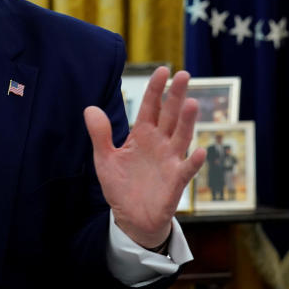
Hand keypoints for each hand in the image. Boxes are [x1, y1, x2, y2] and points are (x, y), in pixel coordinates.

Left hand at [84, 67, 205, 248]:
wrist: (131, 217)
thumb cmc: (121, 185)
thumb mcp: (104, 158)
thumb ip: (100, 134)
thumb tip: (90, 108)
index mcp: (142, 135)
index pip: (151, 107)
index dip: (156, 89)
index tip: (163, 70)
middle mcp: (160, 144)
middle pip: (170, 116)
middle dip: (176, 96)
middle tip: (184, 74)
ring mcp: (170, 160)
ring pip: (181, 137)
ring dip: (187, 122)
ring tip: (191, 103)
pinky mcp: (175, 181)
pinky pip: (186, 169)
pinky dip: (193, 161)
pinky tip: (198, 151)